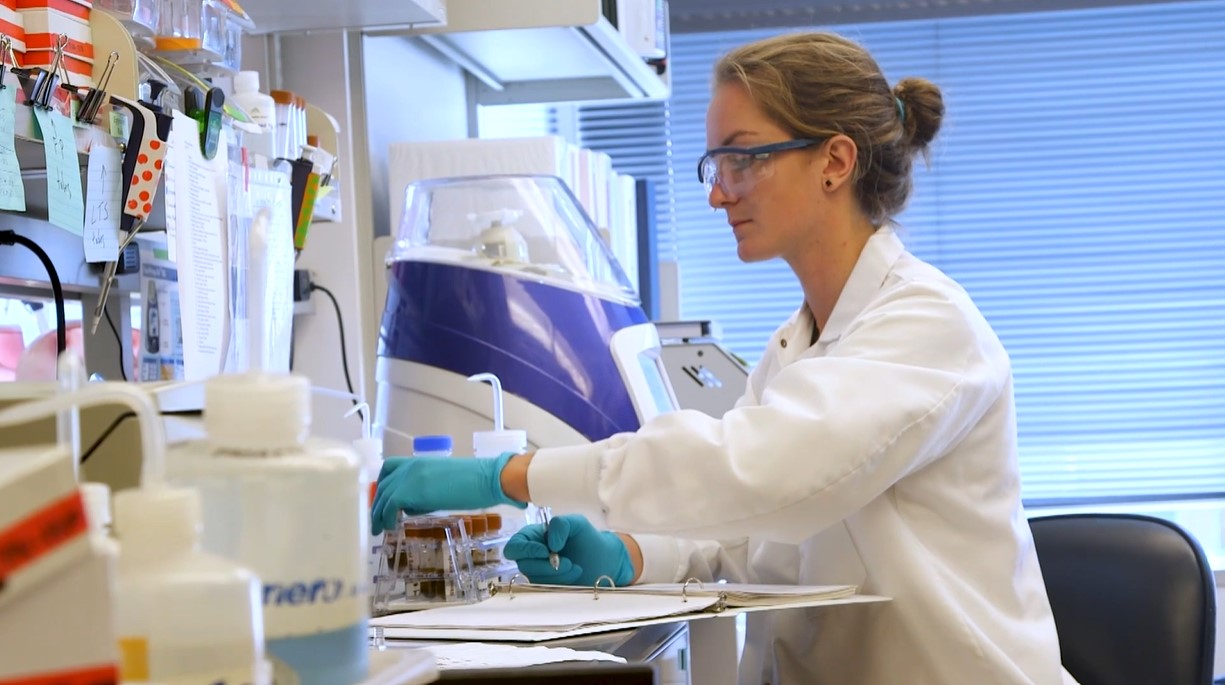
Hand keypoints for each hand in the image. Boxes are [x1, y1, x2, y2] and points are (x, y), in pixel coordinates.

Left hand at [371, 453, 523, 534]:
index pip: (389, 469)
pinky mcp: (412, 490)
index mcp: (418, 462)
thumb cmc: (473, 482)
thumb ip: (424, 491)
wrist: (486, 478)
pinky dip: (387, 517)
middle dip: (377, 505)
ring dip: (379, 514)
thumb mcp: (442, 483)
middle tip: (376, 521)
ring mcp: (410, 477)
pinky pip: (390, 505)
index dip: (381, 486)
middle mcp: (410, 466)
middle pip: (383, 485)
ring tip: (380, 529)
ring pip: (383, 496)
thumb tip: (411, 506)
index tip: (381, 502)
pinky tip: (391, 527)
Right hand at [503, 514, 634, 586]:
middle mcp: (532, 557)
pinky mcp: (547, 588)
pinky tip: (574, 575)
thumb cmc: (588, 540)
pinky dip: (561, 583)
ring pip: (535, 579)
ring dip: (557, 574)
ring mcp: (539, 574)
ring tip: (575, 567)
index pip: (515, 546)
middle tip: (567, 562)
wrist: (605, 562)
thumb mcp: (577, 523)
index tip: (546, 551)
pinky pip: (546, 590)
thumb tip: (550, 544)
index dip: (526, 550)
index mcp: (533, 538)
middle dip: (546, 566)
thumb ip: (561, 524)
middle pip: (523, 565)